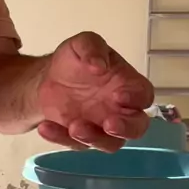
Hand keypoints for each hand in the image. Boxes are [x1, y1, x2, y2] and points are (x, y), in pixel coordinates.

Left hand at [37, 33, 153, 152]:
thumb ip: (92, 48)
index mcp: (128, 84)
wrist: (48, 77)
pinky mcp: (81, 138)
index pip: (143, 95)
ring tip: (73, 126)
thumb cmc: (76, 60)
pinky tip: (46, 126)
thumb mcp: (82, 43)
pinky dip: (61, 138)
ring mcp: (102, 127)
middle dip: (126, 128)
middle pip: (136, 127)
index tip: (119, 96)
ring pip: (109, 143)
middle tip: (109, 124)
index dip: (136, 98)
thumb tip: (98, 65)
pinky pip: (76, 144)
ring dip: (93, 138)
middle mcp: (121, 110)